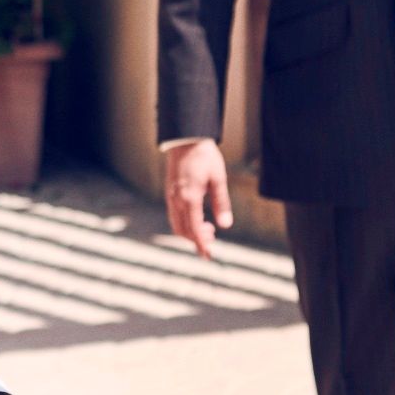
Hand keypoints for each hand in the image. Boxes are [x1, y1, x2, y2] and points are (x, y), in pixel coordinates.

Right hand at [163, 138, 233, 260]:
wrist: (185, 139)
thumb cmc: (205, 157)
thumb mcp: (218, 179)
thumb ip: (221, 203)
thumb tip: (225, 225)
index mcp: (190, 198)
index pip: (195, 229)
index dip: (202, 244)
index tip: (208, 256)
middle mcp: (177, 200)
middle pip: (183, 230)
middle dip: (196, 240)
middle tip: (212, 240)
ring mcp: (171, 196)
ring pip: (176, 224)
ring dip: (189, 232)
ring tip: (207, 230)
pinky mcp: (169, 192)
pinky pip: (174, 215)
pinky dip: (184, 223)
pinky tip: (196, 219)